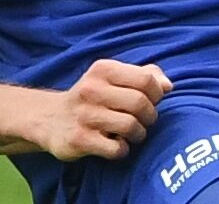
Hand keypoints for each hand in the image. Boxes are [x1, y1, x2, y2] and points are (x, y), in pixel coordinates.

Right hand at [34, 58, 173, 160]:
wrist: (49, 118)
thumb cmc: (93, 97)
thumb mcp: (113, 77)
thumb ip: (145, 75)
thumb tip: (168, 86)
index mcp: (103, 69)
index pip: (146, 80)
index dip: (157, 94)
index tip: (153, 101)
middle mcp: (91, 89)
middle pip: (141, 103)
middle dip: (150, 116)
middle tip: (144, 121)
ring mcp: (84, 115)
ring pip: (131, 126)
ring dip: (138, 134)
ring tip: (132, 133)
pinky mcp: (79, 139)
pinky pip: (117, 148)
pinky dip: (123, 149)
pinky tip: (116, 144)